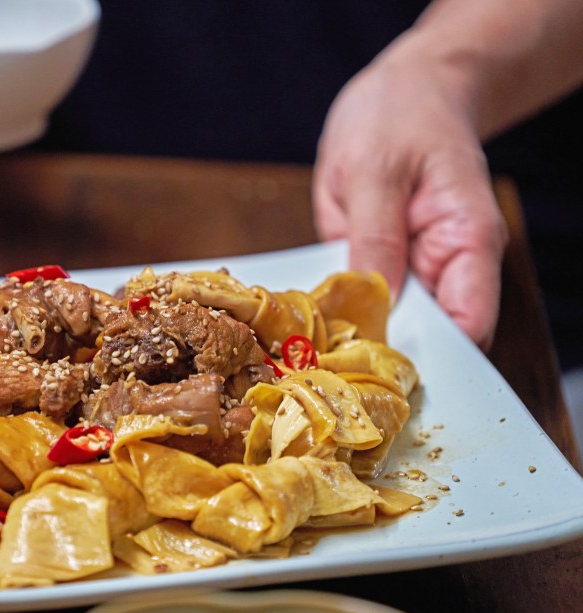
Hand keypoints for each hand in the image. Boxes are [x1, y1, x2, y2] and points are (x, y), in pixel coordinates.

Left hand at [313, 42, 507, 349]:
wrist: (402, 92)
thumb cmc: (404, 114)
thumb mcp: (378, 168)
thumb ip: (375, 236)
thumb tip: (376, 299)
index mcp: (468, 245)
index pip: (469, 325)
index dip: (431, 356)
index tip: (380, 369)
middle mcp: (444, 269)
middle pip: (425, 338)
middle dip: (380, 356)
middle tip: (328, 370)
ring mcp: (407, 272)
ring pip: (383, 326)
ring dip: (346, 340)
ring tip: (302, 353)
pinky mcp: (372, 267)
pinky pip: (351, 302)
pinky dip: (327, 314)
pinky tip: (295, 323)